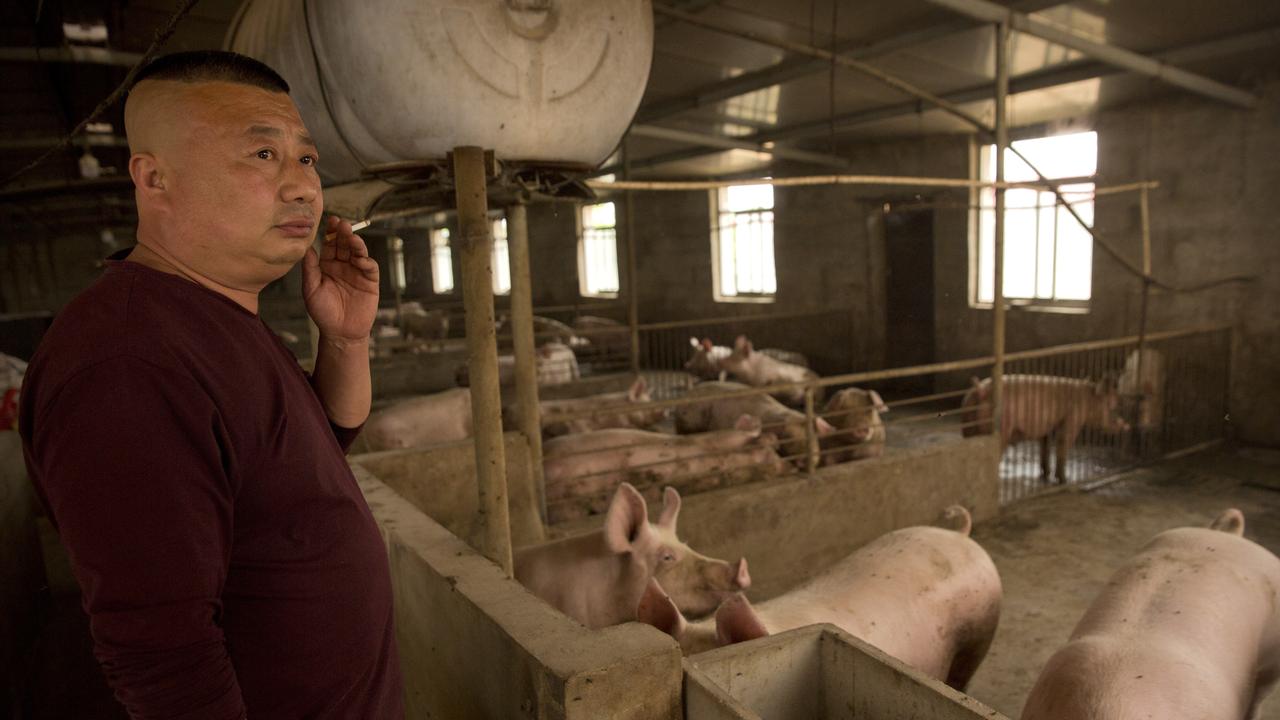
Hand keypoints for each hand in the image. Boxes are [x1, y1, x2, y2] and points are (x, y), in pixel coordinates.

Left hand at [302, 216, 379, 342]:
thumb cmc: (323, 313)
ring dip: (356, 243)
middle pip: (344, 245)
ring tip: (352, 236)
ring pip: (358, 253)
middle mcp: (343, 265)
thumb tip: (307, 248)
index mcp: (327, 265)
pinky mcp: (370, 281)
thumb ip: (310, 269)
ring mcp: (357, 272)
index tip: (329, 221)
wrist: (340, 332)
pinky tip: (360, 259)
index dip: (330, 233)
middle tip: (342, 223)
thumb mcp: (311, 290)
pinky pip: (370, 267)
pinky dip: (366, 261)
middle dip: (344, 233)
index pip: (329, 244)